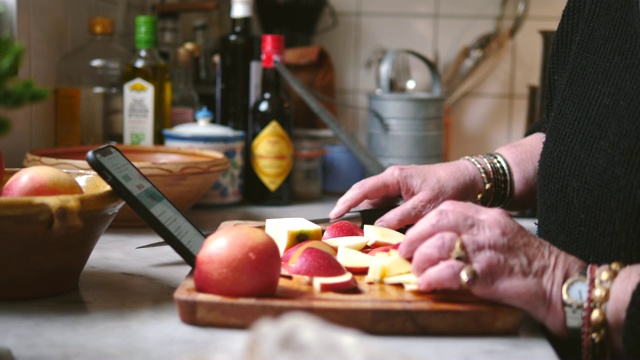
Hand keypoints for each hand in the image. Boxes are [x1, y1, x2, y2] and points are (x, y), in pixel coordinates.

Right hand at [329, 161, 481, 229]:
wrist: (470, 179)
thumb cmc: (450, 187)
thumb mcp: (426, 205)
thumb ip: (401, 217)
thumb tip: (378, 228)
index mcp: (395, 177)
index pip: (362, 189)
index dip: (346, 202)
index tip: (333, 215)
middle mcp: (392, 179)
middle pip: (363, 194)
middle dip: (350, 208)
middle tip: (337, 225)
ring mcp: (397, 186)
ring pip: (374, 201)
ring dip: (365, 214)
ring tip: (354, 229)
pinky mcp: (403, 194)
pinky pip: (385, 205)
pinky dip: (379, 216)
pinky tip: (378, 229)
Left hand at [398, 200, 584, 334]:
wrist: (558, 283)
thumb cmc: (529, 263)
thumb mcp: (501, 236)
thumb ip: (474, 233)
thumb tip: (439, 242)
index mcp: (489, 216)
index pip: (447, 208)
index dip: (424, 221)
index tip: (413, 235)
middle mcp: (486, 228)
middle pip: (438, 221)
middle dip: (415, 237)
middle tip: (406, 252)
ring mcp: (486, 249)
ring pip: (439, 244)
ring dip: (421, 260)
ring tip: (418, 271)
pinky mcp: (486, 273)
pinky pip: (448, 271)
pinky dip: (432, 278)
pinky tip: (427, 284)